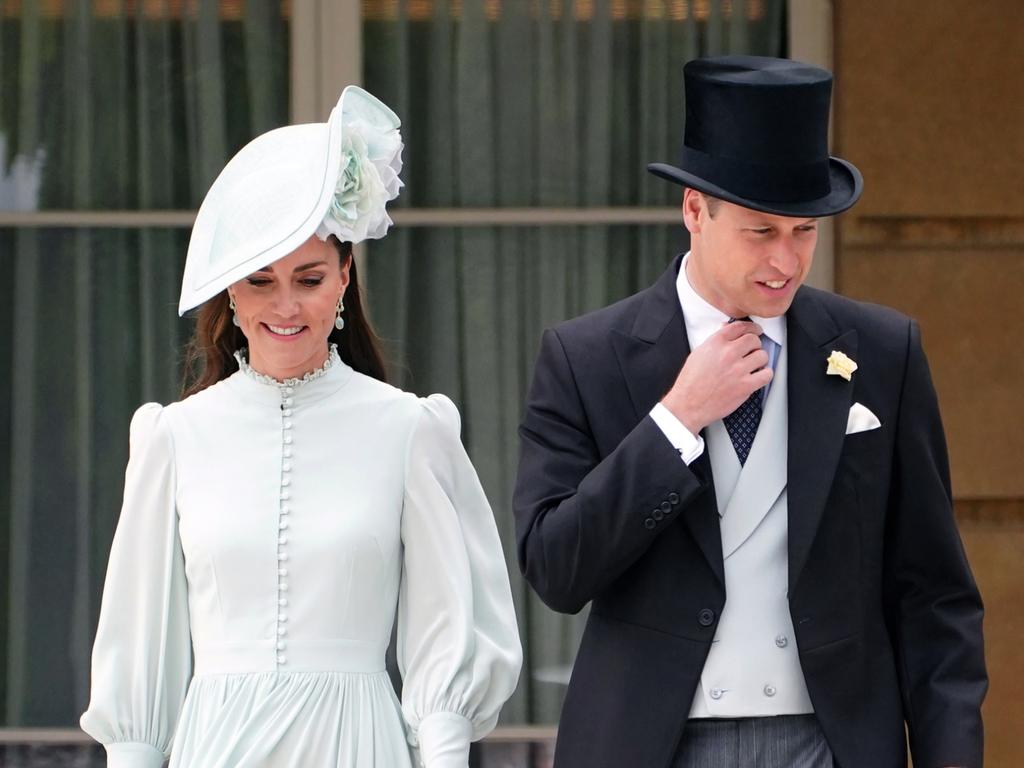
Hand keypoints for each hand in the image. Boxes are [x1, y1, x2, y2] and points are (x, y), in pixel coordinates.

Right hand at [660, 320, 771, 434]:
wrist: (688, 405)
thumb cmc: (690, 382)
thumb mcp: (698, 354)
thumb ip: (715, 340)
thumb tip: (726, 329)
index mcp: (715, 343)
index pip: (740, 326)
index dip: (751, 327)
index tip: (756, 330)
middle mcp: (728, 354)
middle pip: (754, 339)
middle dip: (755, 344)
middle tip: (753, 350)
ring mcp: (738, 370)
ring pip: (762, 355)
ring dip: (760, 359)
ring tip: (754, 365)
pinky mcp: (745, 386)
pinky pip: (767, 375)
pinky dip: (765, 374)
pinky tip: (758, 376)